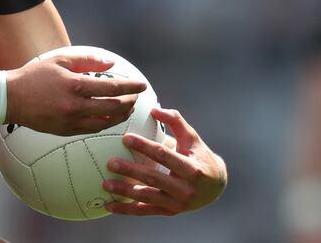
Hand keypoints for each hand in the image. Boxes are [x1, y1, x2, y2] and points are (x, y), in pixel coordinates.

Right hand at [6, 52, 146, 135]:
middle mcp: (76, 105)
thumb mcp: (60, 61)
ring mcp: (71, 121)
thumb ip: (87, 61)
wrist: (11, 98)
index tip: (142, 85)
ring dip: (120, 115)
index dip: (131, 87)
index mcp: (76, 85)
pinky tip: (109, 117)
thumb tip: (111, 64)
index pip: (113, 88)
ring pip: (106, 122)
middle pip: (114, 107)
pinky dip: (105, 123)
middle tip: (135, 97)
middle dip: (130, 102)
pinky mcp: (66, 131)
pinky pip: (92, 129)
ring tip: (127, 108)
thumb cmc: (35, 75)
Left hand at [103, 106, 226, 215]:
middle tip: (110, 162)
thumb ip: (175, 120)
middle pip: (154, 179)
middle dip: (131, 171)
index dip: (144, 147)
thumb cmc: (198, 156)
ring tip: (105, 184)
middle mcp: (185, 189)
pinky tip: (109, 205)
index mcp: (192, 169)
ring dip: (125, 192)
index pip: (164, 156)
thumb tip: (154, 109)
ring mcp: (177, 203)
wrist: (215, 187)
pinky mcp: (169, 212)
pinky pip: (145, 211)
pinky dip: (126, 210)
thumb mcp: (192, 137)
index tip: (125, 138)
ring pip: (147, 198)